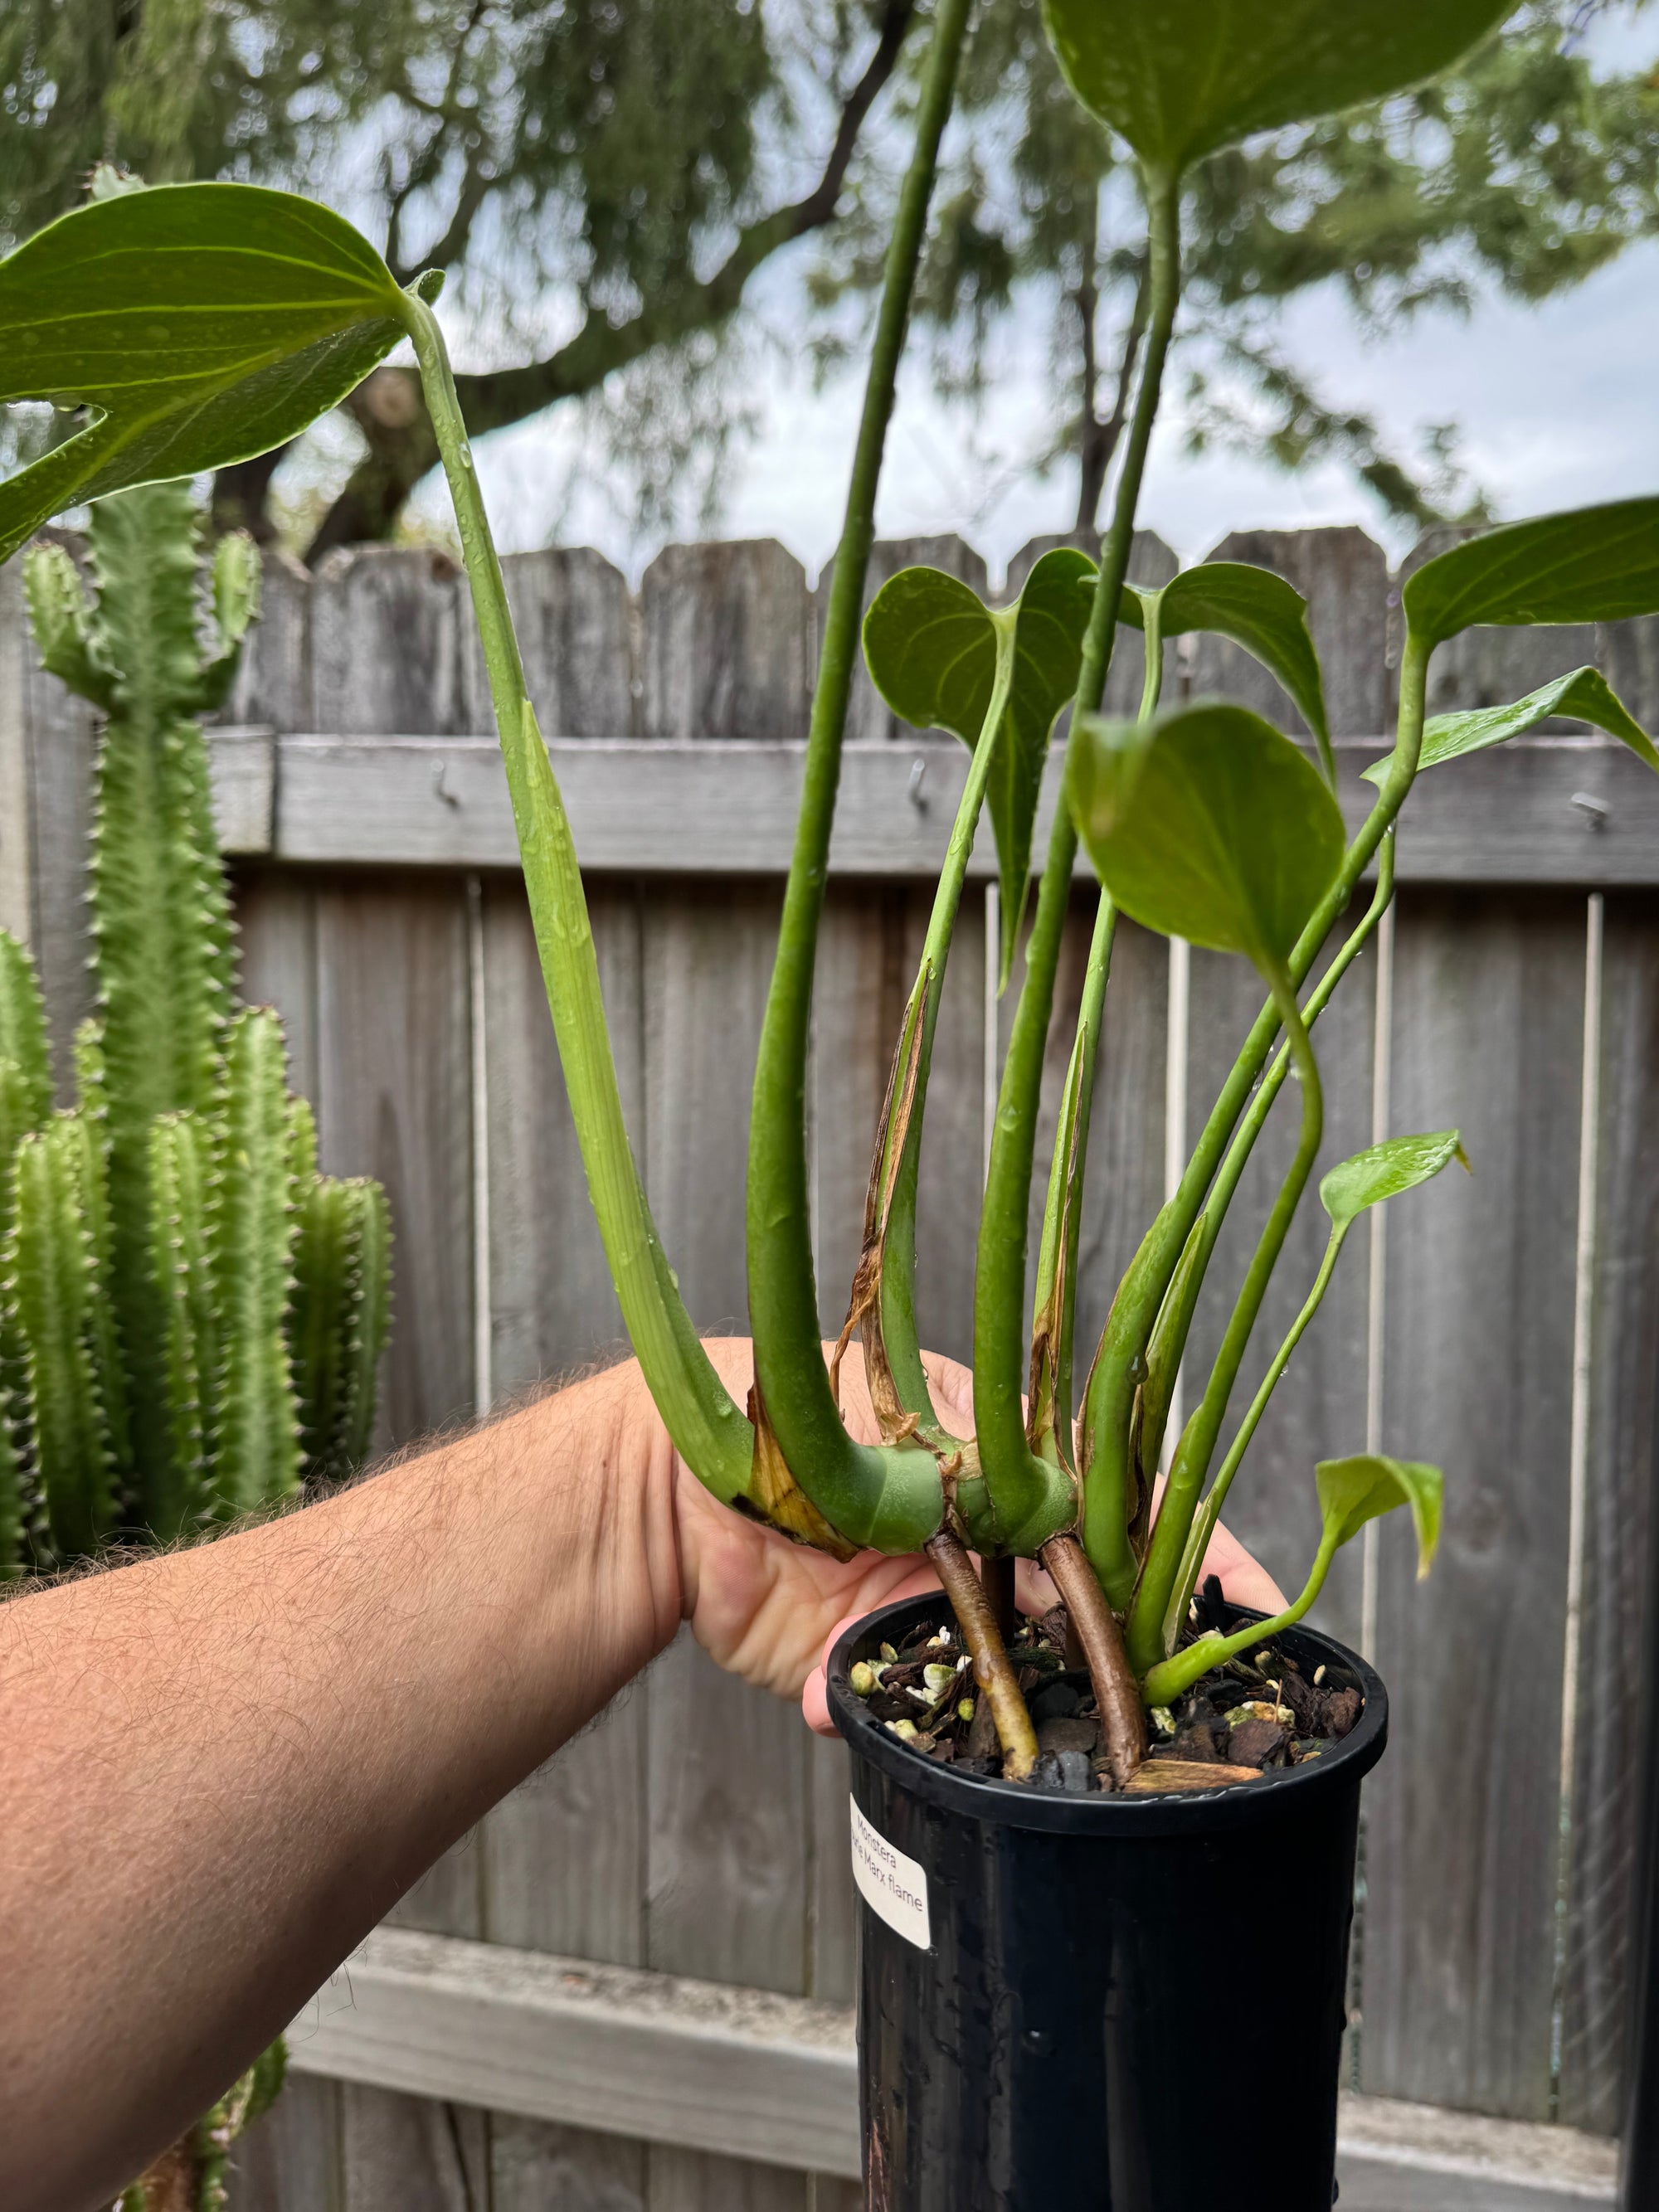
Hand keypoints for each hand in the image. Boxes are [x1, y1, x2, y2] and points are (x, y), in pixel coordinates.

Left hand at [651, 1339, 1285, 1730]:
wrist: (674, 1465)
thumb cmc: (803, 1406)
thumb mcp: (924, 1421)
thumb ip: (1000, 1481)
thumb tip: (1055, 1545)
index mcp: (1012, 1475)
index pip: (1129, 1522)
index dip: (1198, 1569)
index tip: (1256, 1612)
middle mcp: (983, 1551)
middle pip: (1084, 1622)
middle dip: (1123, 1671)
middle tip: (1155, 1711)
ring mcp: (927, 1613)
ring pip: (1005, 1686)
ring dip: (1009, 1715)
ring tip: (1029, 1736)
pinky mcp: (858, 1663)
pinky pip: (897, 1712)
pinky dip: (875, 1712)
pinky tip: (837, 1695)